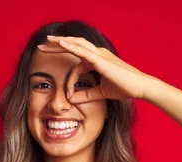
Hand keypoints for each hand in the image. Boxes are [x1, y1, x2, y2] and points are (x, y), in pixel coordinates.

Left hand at [37, 35, 152, 103]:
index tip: (67, 94)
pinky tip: (60, 44)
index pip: (77, 64)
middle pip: (73, 46)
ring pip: (76, 44)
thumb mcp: (101, 93)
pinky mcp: (101, 60)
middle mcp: (97, 54)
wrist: (140, 88)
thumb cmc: (125, 88)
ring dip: (60, 42)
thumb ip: (86, 95)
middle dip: (56, 45)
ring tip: (47, 40)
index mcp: (97, 60)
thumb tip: (71, 100)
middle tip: (42, 45)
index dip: (69, 79)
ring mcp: (99, 55)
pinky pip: (82, 51)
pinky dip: (70, 46)